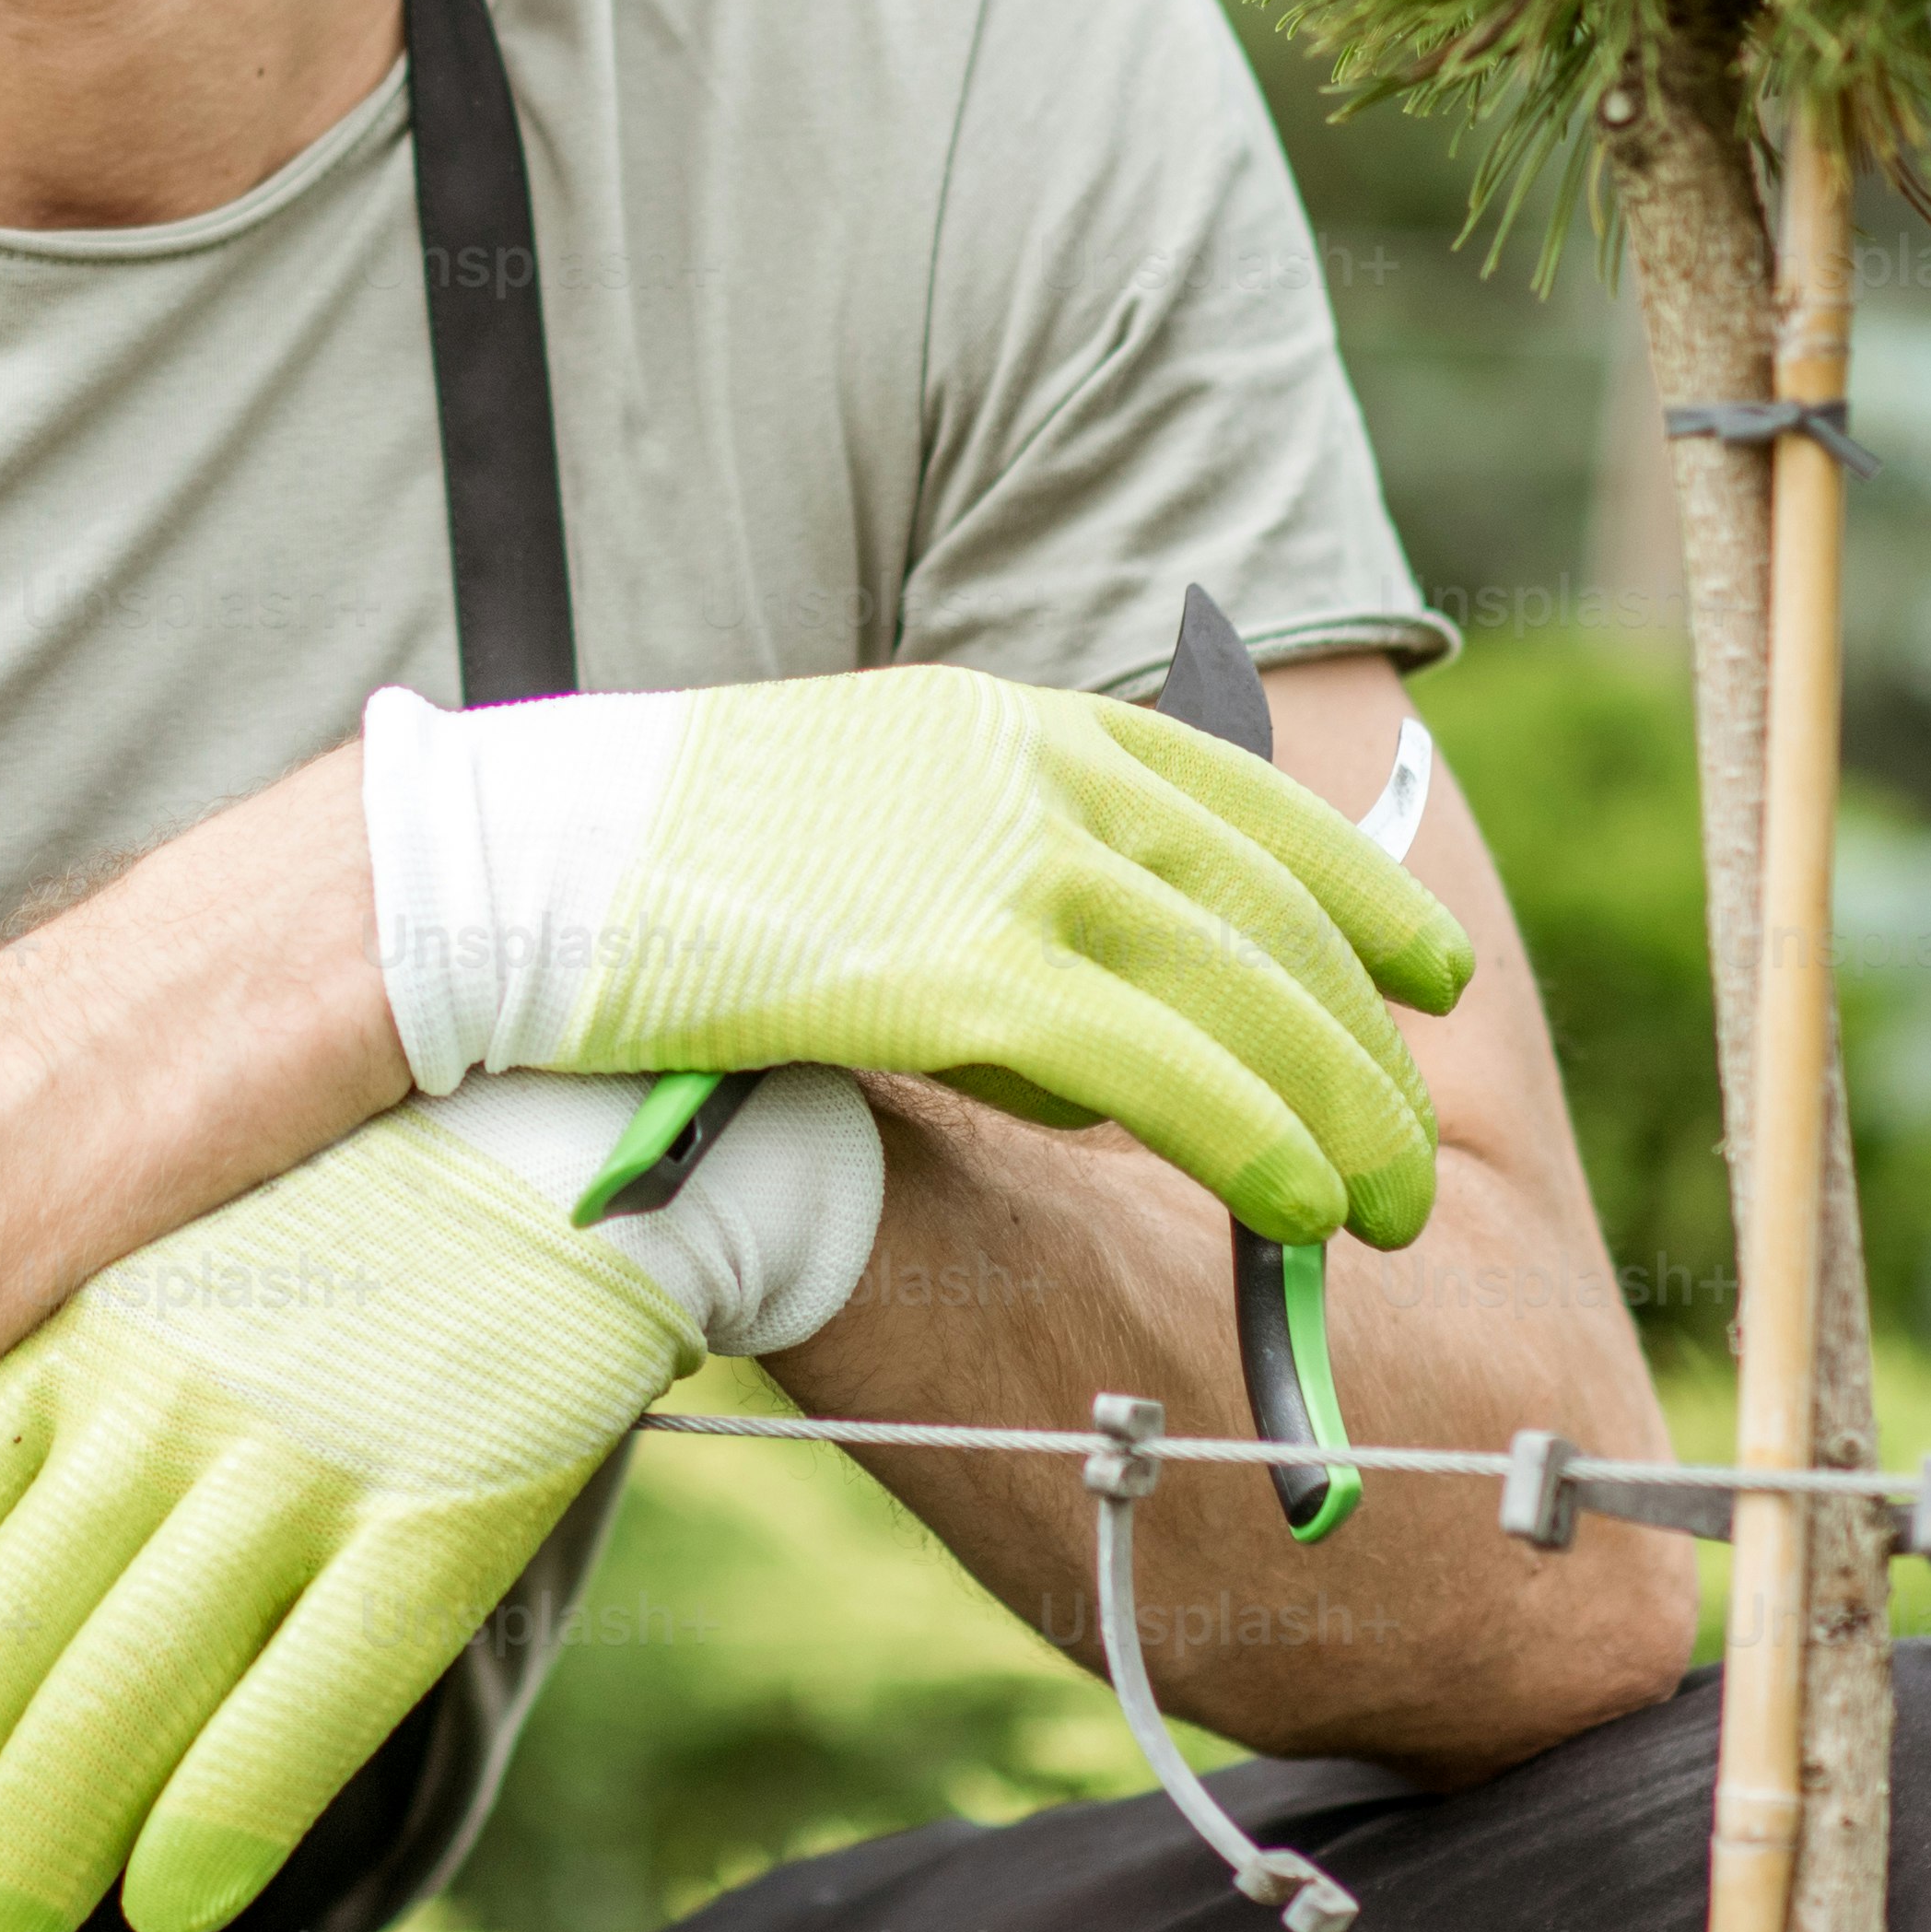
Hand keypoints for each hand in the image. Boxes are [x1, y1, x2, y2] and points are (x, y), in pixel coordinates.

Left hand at [0, 1067, 881, 1931]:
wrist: (569, 1118)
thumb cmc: (353, 1220)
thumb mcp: (168, 1268)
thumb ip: (74, 1402)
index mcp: (84, 1331)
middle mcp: (165, 1394)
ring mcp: (302, 1449)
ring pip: (123, 1685)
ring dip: (30, 1843)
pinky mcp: (442, 1504)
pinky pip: (310, 1693)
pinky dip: (223, 1816)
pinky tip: (164, 1911)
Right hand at [362, 662, 1473, 1245]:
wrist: (505, 870)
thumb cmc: (642, 870)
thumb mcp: (840, 821)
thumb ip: (967, 881)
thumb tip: (1068, 1029)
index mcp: (999, 722)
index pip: (1230, 800)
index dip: (1346, 893)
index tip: (1424, 968)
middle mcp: (1026, 772)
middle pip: (1260, 909)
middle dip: (1360, 1038)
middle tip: (1407, 1152)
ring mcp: (994, 862)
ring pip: (1237, 991)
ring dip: (1333, 1106)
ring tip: (1379, 1209)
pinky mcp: (954, 970)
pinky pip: (1157, 1064)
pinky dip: (1247, 1133)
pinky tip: (1293, 1200)